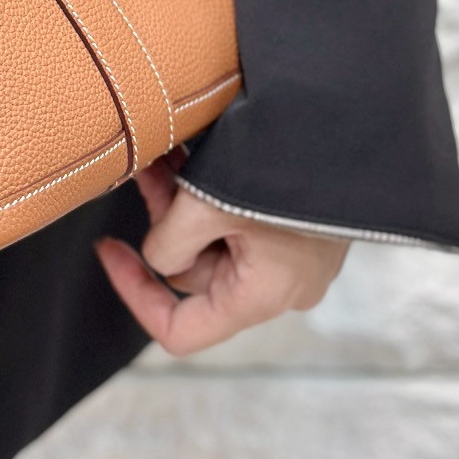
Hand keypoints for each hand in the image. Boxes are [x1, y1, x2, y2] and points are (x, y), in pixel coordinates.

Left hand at [95, 157, 348, 356]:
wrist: (350, 127)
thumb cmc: (282, 170)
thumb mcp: (206, 206)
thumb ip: (168, 242)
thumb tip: (158, 255)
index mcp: (259, 297)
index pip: (180, 331)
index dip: (134, 295)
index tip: (108, 249)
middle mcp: (280, 287)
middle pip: (195, 273)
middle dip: (164, 222)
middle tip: (147, 170)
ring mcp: (294, 258)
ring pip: (215, 239)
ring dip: (184, 200)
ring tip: (164, 152)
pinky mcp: (300, 227)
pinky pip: (240, 221)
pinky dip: (212, 194)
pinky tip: (191, 154)